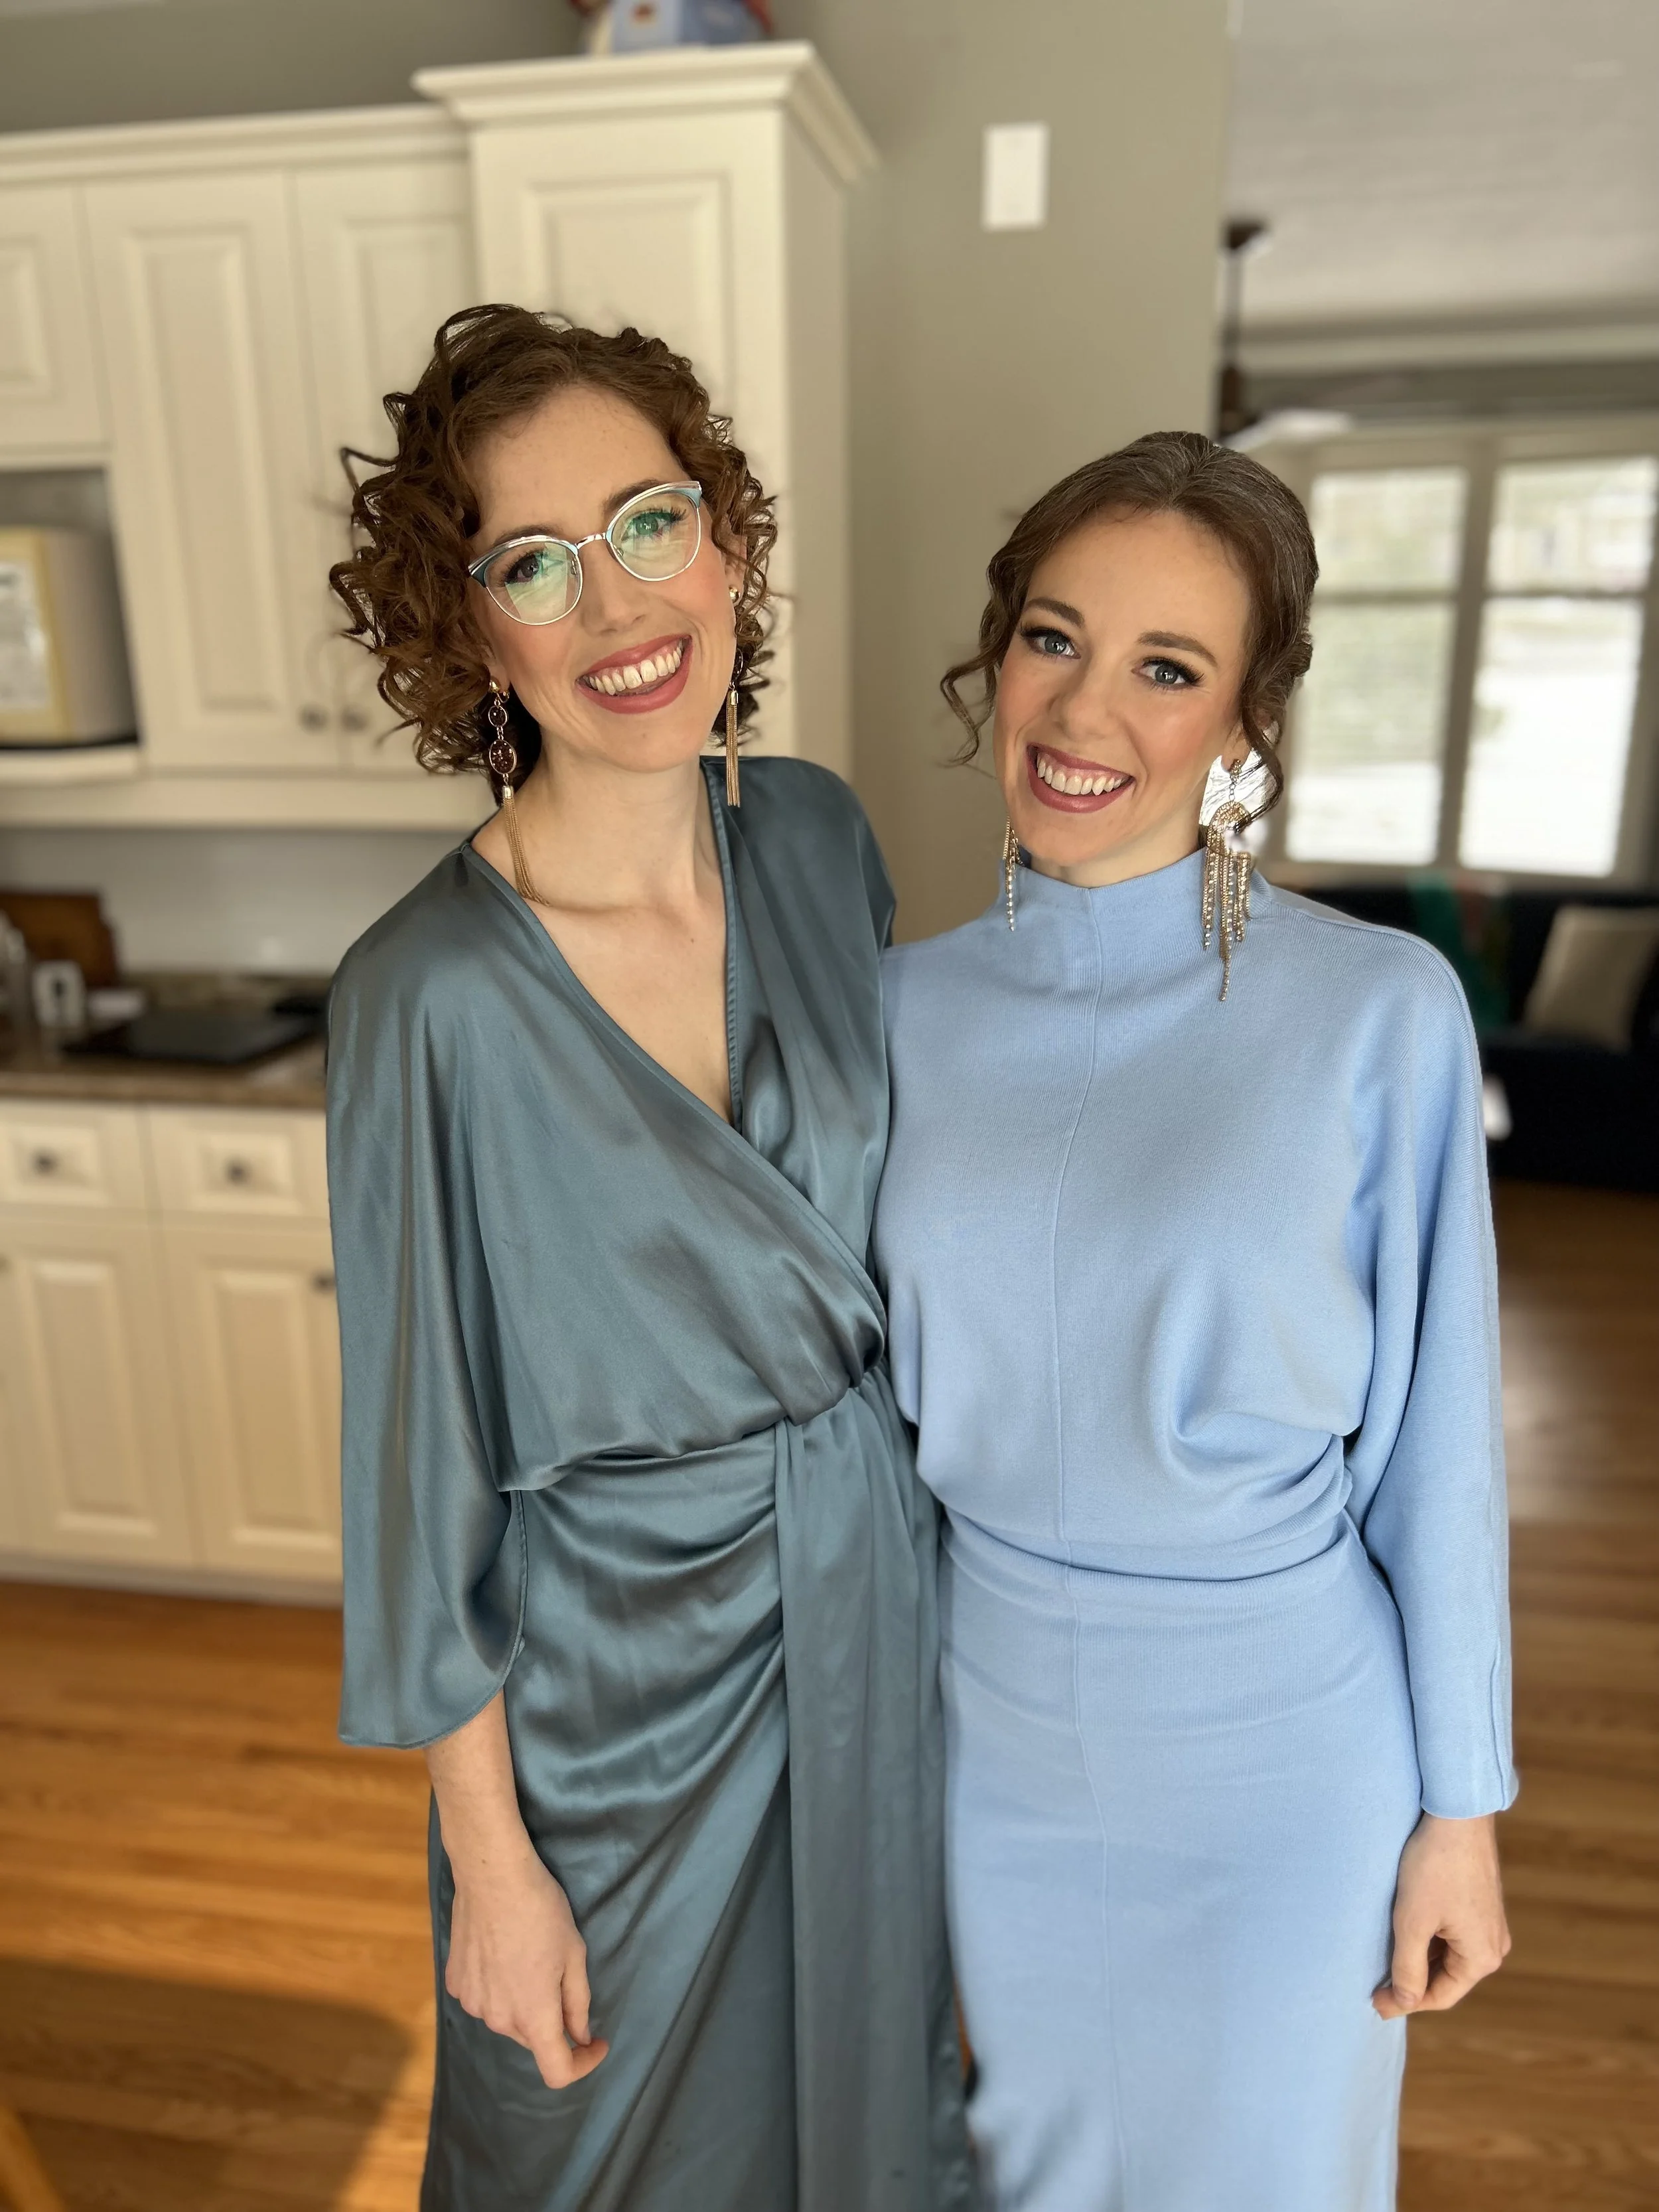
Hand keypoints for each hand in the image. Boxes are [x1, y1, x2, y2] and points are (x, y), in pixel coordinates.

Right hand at [445, 1846, 609, 2087]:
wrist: (492, 1876)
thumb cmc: (542, 1911)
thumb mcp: (574, 1954)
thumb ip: (578, 2003)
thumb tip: (579, 2035)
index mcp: (534, 2016)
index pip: (557, 2071)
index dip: (582, 2064)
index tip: (595, 2042)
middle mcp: (499, 2020)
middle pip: (532, 2038)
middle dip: (551, 2020)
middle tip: (560, 1976)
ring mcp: (472, 2004)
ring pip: (507, 2018)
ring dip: (522, 2002)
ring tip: (527, 1957)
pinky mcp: (454, 1985)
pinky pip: (483, 1999)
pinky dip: (497, 1988)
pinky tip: (500, 1953)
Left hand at [1374, 1811, 1509, 2019]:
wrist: (1457, 1813)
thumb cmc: (1434, 1867)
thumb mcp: (1413, 1922)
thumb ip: (1407, 1967)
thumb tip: (1404, 2002)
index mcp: (1482, 1958)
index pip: (1440, 1996)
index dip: (1405, 2002)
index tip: (1374, 2002)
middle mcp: (1493, 1945)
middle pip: (1446, 1977)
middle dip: (1412, 1981)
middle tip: (1375, 1984)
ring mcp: (1489, 1922)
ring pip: (1448, 1954)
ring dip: (1419, 1958)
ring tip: (1385, 1958)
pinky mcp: (1480, 1901)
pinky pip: (1453, 1933)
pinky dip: (1429, 1938)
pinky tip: (1404, 1930)